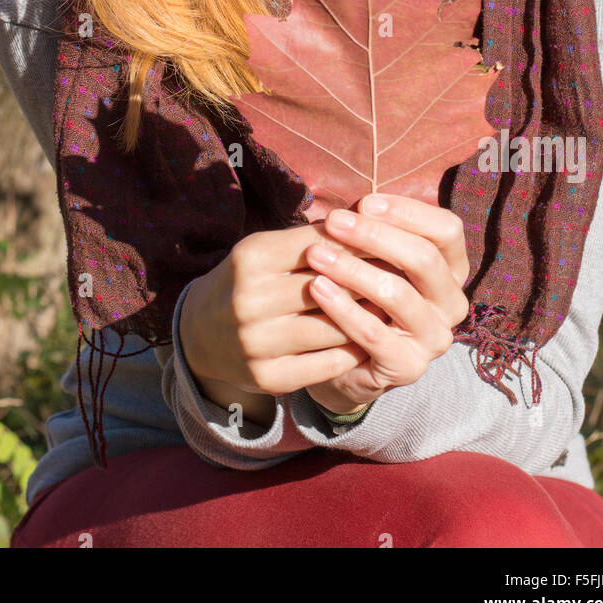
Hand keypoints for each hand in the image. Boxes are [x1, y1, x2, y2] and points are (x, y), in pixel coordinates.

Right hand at [179, 218, 396, 400]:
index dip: (359, 243)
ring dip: (366, 318)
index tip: (393, 241)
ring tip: (394, 309)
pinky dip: (352, 351)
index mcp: (252, 257)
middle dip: (368, 280)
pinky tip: (369, 339)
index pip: (320, 246)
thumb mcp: (267, 249)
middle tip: (405, 276)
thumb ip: (312, 240)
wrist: (198, 333)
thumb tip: (368, 225)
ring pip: (333, 328)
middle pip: (329, 286)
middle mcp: (250, 299)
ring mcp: (257, 342)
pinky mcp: (268, 376)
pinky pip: (326, 363)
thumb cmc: (246, 280)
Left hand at [303, 193, 469, 415]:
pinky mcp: (409, 367)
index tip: (365, 202)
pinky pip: (374, 333)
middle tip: (333, 222)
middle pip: (424, 259)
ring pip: (398, 294)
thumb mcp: (374, 259)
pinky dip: (343, 308)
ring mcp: (435, 338)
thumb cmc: (362, 294)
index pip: (447, 230)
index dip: (408, 212)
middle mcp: (452, 302)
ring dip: (352, 270)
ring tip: (316, 254)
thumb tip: (356, 206)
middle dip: (374, 236)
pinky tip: (317, 289)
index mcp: (452, 268)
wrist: (348, 360)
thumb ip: (375, 232)